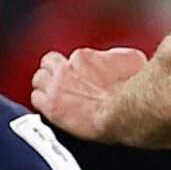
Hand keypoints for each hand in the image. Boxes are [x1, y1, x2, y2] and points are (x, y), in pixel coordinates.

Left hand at [30, 47, 149, 139]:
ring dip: (45, 86)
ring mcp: (56, 87)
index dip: (76, 69)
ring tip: (54, 95)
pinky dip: (42, 102)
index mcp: (85, 58)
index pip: (72, 58)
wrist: (125, 113)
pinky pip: (36, 99)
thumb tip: (115, 58)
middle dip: (55, 72)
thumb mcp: (133, 60)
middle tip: (64, 83)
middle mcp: (67, 68)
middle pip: (49, 63)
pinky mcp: (51, 107)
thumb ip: (117, 57)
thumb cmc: (134, 90)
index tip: (83, 77)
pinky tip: (51, 108)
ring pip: (38, 79)